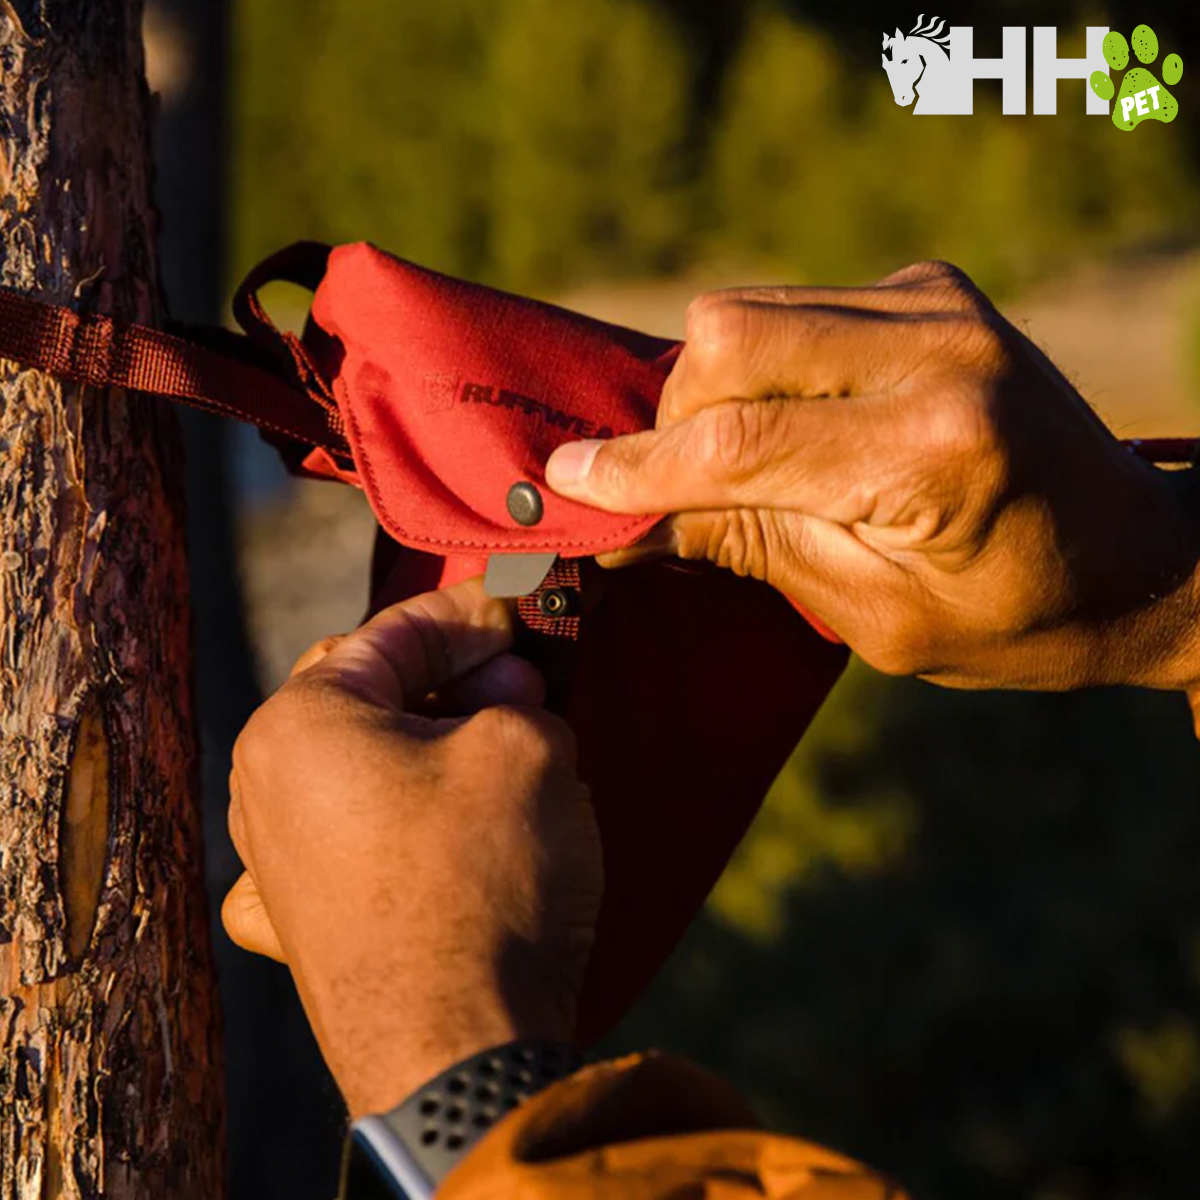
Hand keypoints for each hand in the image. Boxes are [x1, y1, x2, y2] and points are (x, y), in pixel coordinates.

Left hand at [221, 580, 601, 1116]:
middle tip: (521, 681)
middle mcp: (263, 789)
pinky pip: (342, 844)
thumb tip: (508, 699)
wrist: (461, 1051)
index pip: (390, 636)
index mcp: (298, 725)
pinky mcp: (301, 930)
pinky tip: (420, 825)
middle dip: (449, 680)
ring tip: (499, 747)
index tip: (515, 608)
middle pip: (367, 700)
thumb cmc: (486, 879)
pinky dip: (389, 819)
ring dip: (430, 747)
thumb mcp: (528, 746)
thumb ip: (515, 696)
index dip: (466, 616)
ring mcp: (273, 866)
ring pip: (360, 769)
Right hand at [547, 262, 1199, 701]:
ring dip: (708, 389)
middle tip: (668, 491)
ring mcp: (933, 302)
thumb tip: (627, 523)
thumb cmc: (1014, 615)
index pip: (737, 442)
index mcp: (934, 449)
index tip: (562, 484)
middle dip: (670, 419)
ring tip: (728, 465)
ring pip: (744, 310)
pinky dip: (754, 366)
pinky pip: (787, 306)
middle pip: (726, 340)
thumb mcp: (876, 614)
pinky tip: (783, 425)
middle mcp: (937, 349)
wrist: (1131, 555)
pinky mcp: (926, 288)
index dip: (635, 467)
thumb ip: (751, 547)